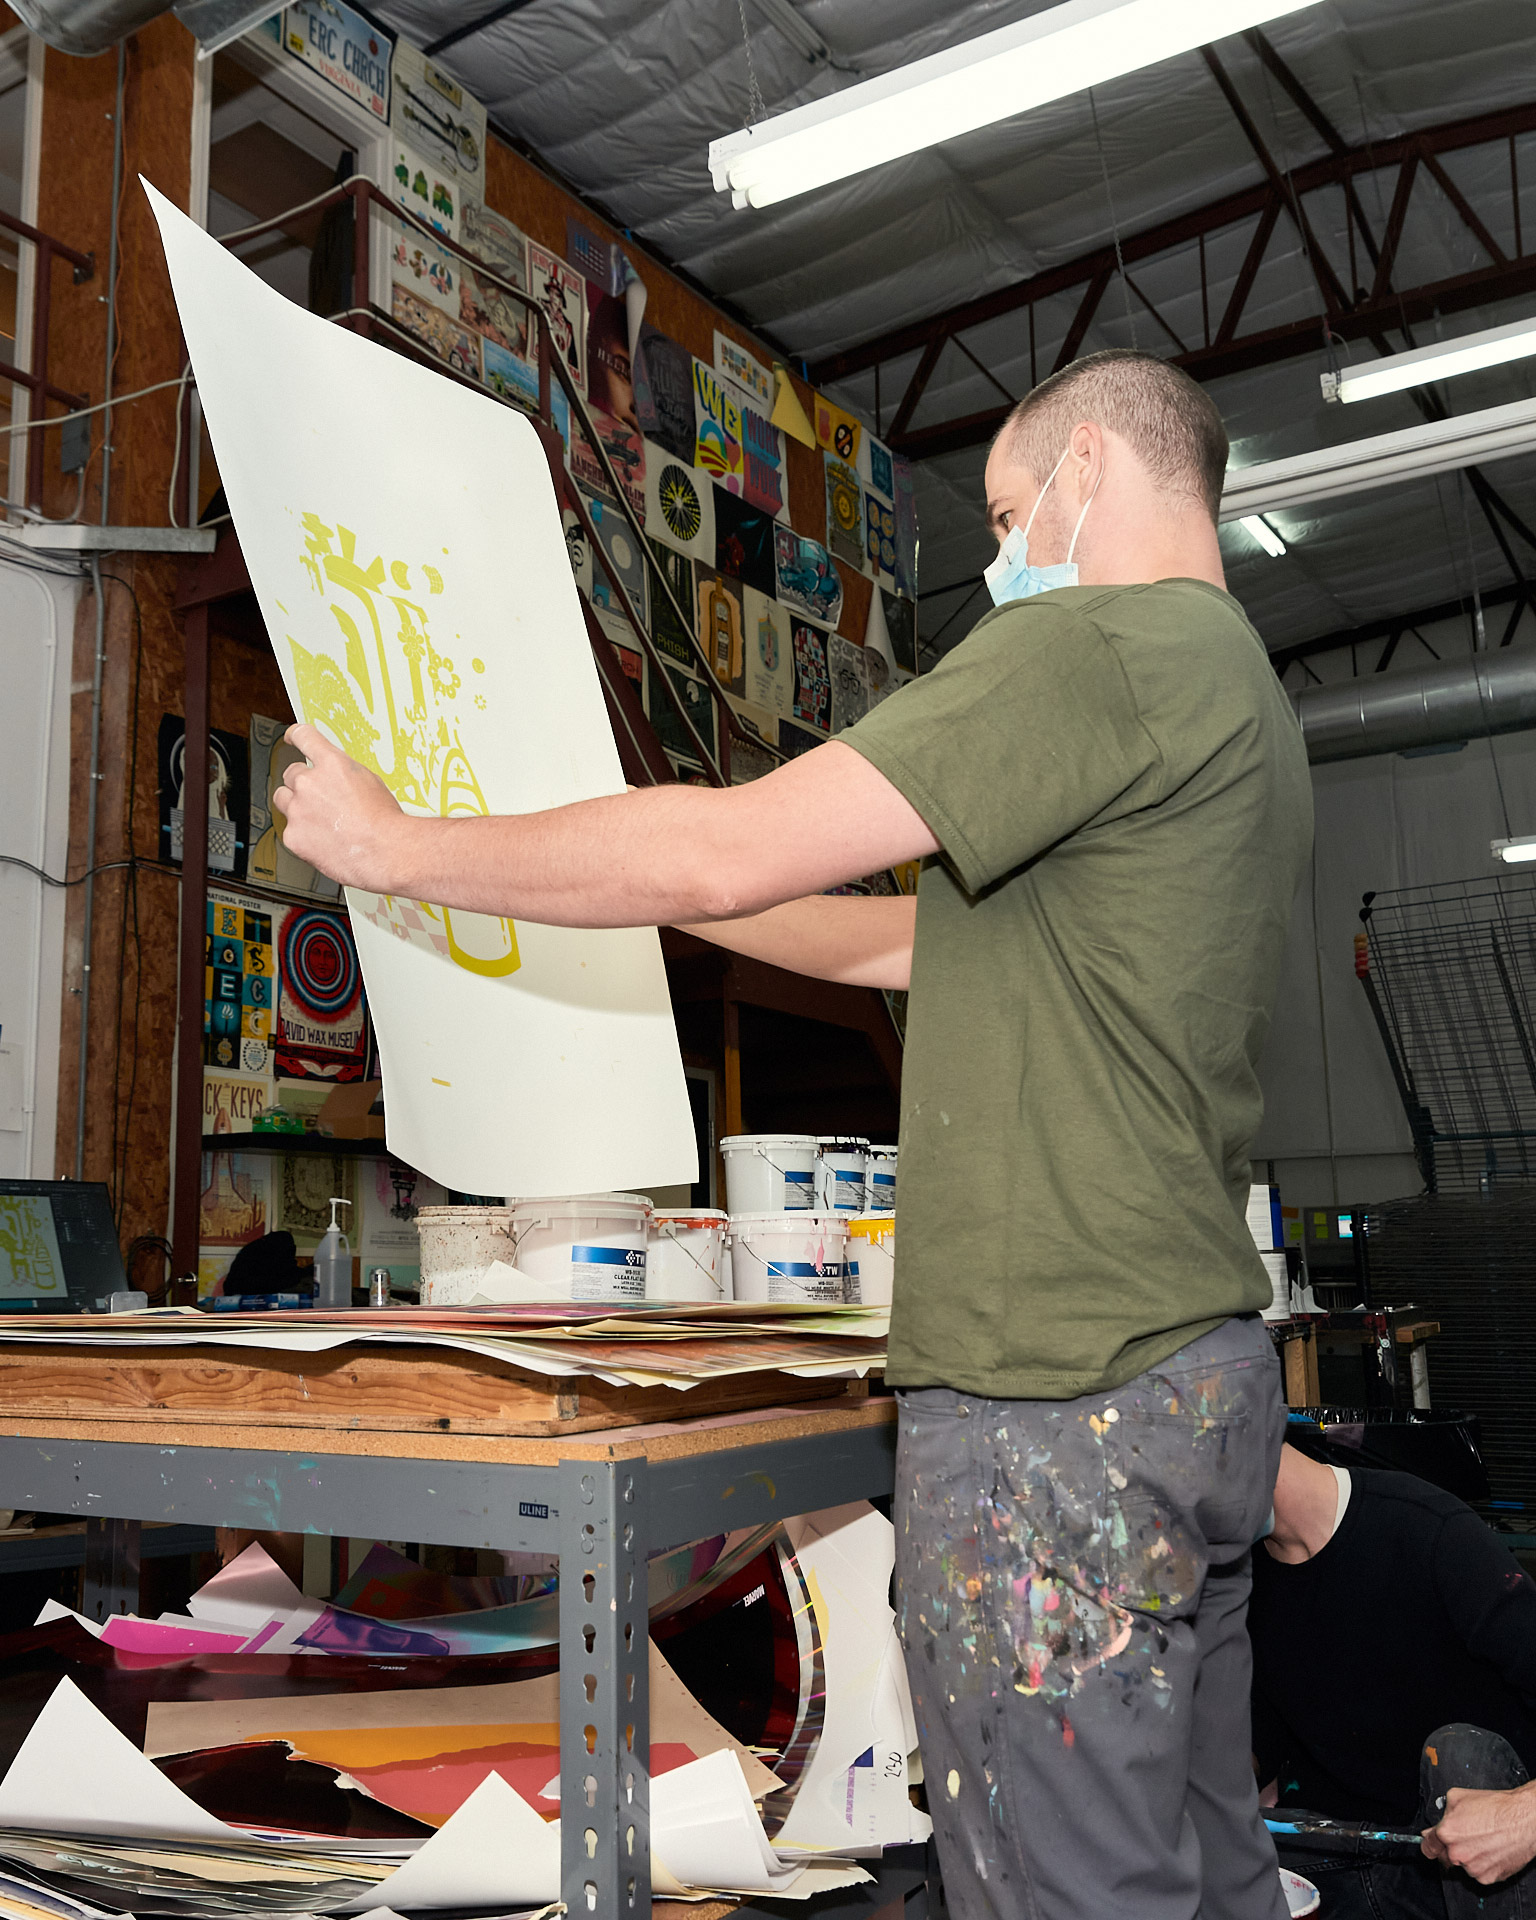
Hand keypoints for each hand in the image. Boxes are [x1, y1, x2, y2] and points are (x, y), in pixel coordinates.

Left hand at [273, 723, 420, 891]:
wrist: (384, 853)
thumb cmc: (385, 822)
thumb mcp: (371, 783)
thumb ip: (344, 775)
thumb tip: (336, 778)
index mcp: (332, 764)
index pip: (304, 737)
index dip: (295, 735)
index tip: (290, 737)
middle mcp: (309, 783)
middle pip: (291, 773)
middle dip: (302, 783)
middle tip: (319, 798)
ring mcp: (298, 810)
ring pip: (283, 799)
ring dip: (295, 805)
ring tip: (318, 819)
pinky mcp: (293, 835)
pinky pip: (290, 830)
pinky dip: (302, 834)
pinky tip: (322, 840)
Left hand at [1422, 1783, 1535, 1883]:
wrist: (1523, 1820)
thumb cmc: (1496, 1807)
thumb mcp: (1458, 1797)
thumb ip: (1442, 1813)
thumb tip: (1434, 1826)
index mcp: (1447, 1833)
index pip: (1427, 1847)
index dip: (1429, 1844)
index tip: (1431, 1844)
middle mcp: (1458, 1854)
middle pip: (1446, 1857)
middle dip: (1452, 1847)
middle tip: (1467, 1836)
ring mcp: (1474, 1868)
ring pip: (1464, 1865)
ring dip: (1469, 1856)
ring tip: (1484, 1840)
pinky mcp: (1490, 1878)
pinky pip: (1480, 1872)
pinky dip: (1484, 1864)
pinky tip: (1491, 1849)